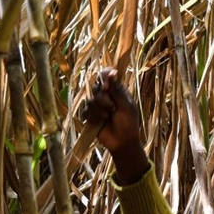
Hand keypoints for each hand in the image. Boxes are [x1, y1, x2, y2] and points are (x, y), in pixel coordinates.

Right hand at [81, 68, 147, 184]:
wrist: (122, 142)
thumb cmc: (128, 123)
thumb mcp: (125, 106)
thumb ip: (117, 90)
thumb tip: (113, 72)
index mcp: (117, 90)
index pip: (106, 75)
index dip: (103, 78)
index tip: (106, 87)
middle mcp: (106, 96)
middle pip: (96, 88)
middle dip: (103, 100)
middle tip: (112, 109)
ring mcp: (97, 106)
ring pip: (90, 101)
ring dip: (99, 111)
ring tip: (108, 118)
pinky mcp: (90, 115)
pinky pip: (85, 111)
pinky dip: (93, 117)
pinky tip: (100, 123)